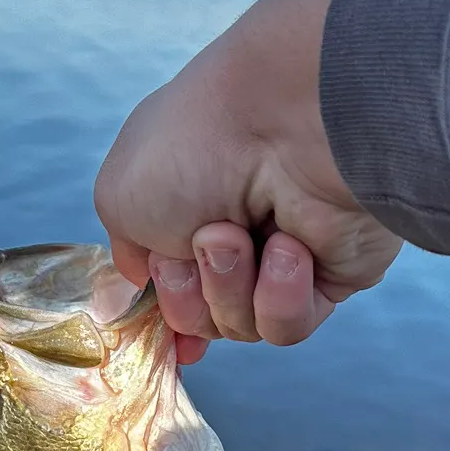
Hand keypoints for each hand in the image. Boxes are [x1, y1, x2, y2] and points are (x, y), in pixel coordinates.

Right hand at [94, 0, 402, 362]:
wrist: (288, 123)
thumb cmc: (196, 144)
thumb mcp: (120, 196)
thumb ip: (126, 252)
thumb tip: (150, 283)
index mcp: (182, 205)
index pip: (168, 283)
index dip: (162, 309)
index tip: (157, 324)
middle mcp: (233, 231)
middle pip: (197, 316)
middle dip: (189, 292)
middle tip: (206, 237)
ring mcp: (281, 258)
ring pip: (239, 327)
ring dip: (229, 286)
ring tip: (243, 233)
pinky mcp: (329, 277)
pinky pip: (287, 326)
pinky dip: (278, 295)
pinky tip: (288, 247)